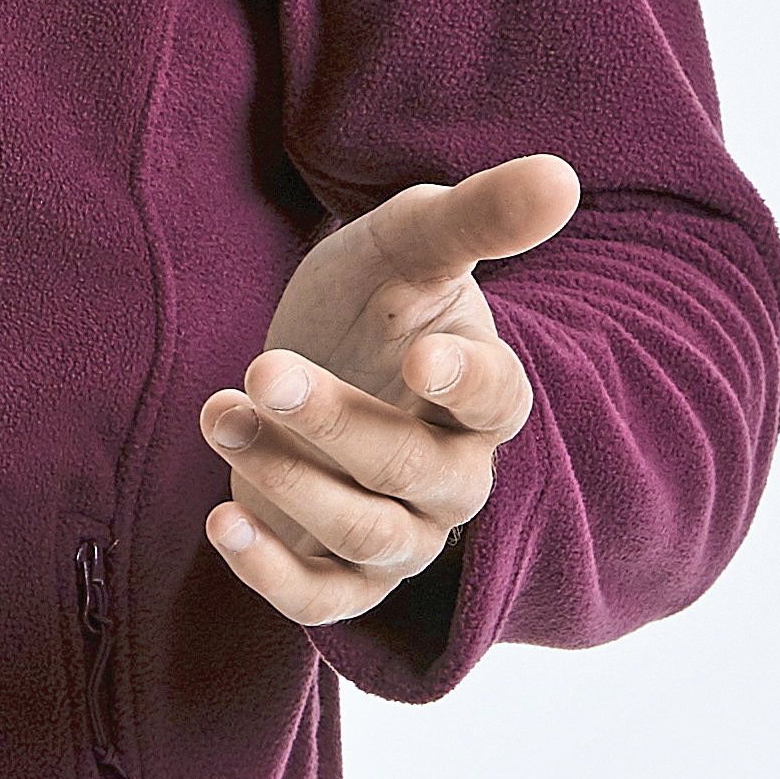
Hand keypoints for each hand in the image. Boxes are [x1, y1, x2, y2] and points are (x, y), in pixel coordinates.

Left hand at [193, 153, 575, 625]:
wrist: (305, 363)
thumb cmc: (371, 303)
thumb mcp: (410, 246)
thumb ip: (478, 217)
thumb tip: (560, 177)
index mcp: (483, 394)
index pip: (498, 400)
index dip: (465, 382)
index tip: (418, 353)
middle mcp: (454, 476)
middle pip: (416, 471)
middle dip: (338, 423)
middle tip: (264, 369)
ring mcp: (402, 535)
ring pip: (366, 534)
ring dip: (291, 480)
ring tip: (221, 414)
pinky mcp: (342, 578)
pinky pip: (320, 602)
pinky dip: (271, 573)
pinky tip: (219, 523)